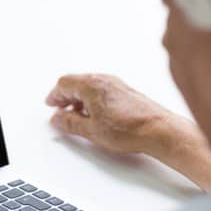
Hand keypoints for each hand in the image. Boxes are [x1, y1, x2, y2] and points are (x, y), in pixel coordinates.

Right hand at [46, 73, 197, 155]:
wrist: (159, 130)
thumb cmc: (130, 128)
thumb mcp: (90, 130)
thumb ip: (70, 123)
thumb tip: (58, 119)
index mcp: (91, 85)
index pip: (64, 83)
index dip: (54, 95)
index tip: (51, 105)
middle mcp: (104, 80)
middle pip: (76, 82)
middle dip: (65, 96)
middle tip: (59, 109)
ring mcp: (117, 84)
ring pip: (89, 86)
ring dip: (79, 98)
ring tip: (76, 115)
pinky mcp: (126, 92)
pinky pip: (102, 90)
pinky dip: (92, 99)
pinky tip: (94, 114)